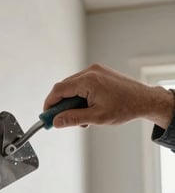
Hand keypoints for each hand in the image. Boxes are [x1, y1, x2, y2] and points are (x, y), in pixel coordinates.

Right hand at [44, 63, 174, 129]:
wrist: (145, 100)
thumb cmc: (125, 107)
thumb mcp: (96, 117)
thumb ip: (73, 119)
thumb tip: (56, 122)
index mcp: (88, 81)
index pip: (59, 90)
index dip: (49, 103)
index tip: (46, 116)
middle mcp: (90, 72)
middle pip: (64, 87)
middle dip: (60, 105)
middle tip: (60, 120)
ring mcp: (96, 71)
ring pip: (73, 86)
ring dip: (71, 102)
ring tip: (81, 118)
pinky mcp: (100, 73)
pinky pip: (82, 84)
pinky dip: (80, 97)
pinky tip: (87, 109)